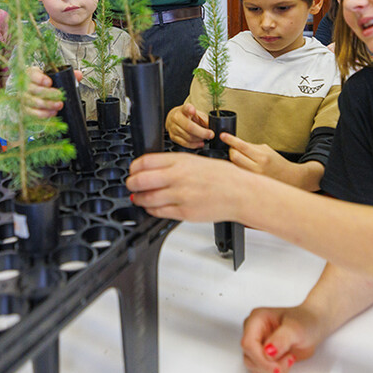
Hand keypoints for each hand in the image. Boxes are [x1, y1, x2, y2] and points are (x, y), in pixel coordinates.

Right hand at [23, 66, 78, 118]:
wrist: (37, 94)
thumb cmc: (45, 85)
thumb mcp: (54, 77)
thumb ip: (67, 75)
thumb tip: (78, 75)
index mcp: (32, 74)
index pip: (32, 74)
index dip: (39, 78)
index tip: (49, 82)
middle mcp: (26, 86)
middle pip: (33, 89)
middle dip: (47, 93)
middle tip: (59, 95)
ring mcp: (24, 99)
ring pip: (33, 102)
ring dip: (47, 104)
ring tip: (59, 105)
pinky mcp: (26, 110)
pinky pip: (33, 113)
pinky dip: (43, 114)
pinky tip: (52, 112)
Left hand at [126, 151, 248, 221]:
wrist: (241, 193)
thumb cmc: (223, 177)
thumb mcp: (196, 161)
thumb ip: (173, 165)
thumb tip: (152, 170)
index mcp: (180, 160)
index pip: (145, 161)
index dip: (134, 168)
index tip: (133, 171)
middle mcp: (177, 176)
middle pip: (140, 180)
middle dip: (131, 184)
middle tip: (131, 185)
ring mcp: (180, 195)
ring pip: (147, 198)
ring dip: (139, 199)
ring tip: (139, 198)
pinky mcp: (184, 212)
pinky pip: (159, 212)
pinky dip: (151, 210)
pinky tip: (153, 207)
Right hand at [165, 102, 211, 148]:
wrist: (174, 119)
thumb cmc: (187, 117)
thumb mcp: (196, 115)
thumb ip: (204, 119)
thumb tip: (213, 127)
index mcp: (183, 110)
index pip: (186, 108)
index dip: (189, 109)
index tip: (193, 110)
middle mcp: (176, 118)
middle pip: (189, 127)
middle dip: (202, 132)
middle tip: (211, 134)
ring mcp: (173, 128)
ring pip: (188, 137)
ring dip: (199, 139)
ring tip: (205, 138)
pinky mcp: (172, 136)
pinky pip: (184, 143)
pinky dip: (194, 145)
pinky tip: (200, 143)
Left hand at [226, 134, 322, 190]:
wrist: (290, 178)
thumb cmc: (278, 163)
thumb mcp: (267, 150)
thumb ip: (251, 147)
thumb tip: (236, 143)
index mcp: (262, 157)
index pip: (242, 146)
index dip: (230, 140)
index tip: (223, 136)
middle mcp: (257, 168)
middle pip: (234, 157)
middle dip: (230, 150)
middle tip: (232, 148)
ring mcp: (253, 178)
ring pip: (234, 166)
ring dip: (232, 159)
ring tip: (238, 157)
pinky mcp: (251, 183)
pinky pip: (238, 173)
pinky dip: (236, 168)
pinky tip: (240, 166)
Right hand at [241, 303, 321, 372]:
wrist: (312, 326)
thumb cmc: (305, 321)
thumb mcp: (296, 328)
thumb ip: (282, 339)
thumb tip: (267, 351)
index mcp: (257, 318)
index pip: (248, 343)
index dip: (260, 358)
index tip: (277, 366)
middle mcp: (254, 331)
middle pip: (249, 357)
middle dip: (268, 366)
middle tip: (289, 360)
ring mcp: (257, 344)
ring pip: (253, 366)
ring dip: (272, 370)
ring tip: (289, 359)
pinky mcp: (262, 355)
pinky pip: (260, 371)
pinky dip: (273, 372)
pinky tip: (286, 362)